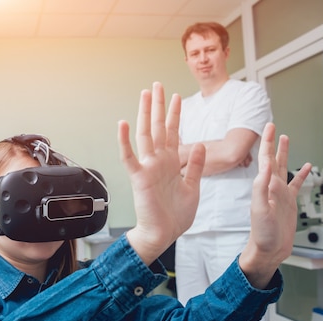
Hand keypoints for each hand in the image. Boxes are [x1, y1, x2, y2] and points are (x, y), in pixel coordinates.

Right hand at [120, 82, 205, 264]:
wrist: (164, 234)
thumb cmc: (176, 216)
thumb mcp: (193, 187)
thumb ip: (195, 166)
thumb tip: (199, 143)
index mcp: (171, 163)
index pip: (173, 132)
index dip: (174, 114)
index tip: (176, 97)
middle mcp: (158, 161)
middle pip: (158, 127)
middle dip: (158, 106)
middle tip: (157, 84)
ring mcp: (148, 167)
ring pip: (145, 135)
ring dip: (145, 114)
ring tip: (145, 94)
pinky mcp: (139, 177)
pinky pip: (130, 156)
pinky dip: (125, 140)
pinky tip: (123, 123)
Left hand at [239, 123, 311, 287]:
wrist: (268, 250)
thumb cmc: (262, 233)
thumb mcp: (260, 210)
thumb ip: (262, 189)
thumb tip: (266, 168)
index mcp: (263, 186)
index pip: (264, 158)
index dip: (266, 142)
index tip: (268, 127)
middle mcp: (270, 187)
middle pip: (272, 158)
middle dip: (272, 142)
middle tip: (272, 126)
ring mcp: (279, 194)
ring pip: (282, 167)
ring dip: (283, 153)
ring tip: (286, 139)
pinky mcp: (288, 202)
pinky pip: (296, 184)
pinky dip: (300, 174)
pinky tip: (305, 167)